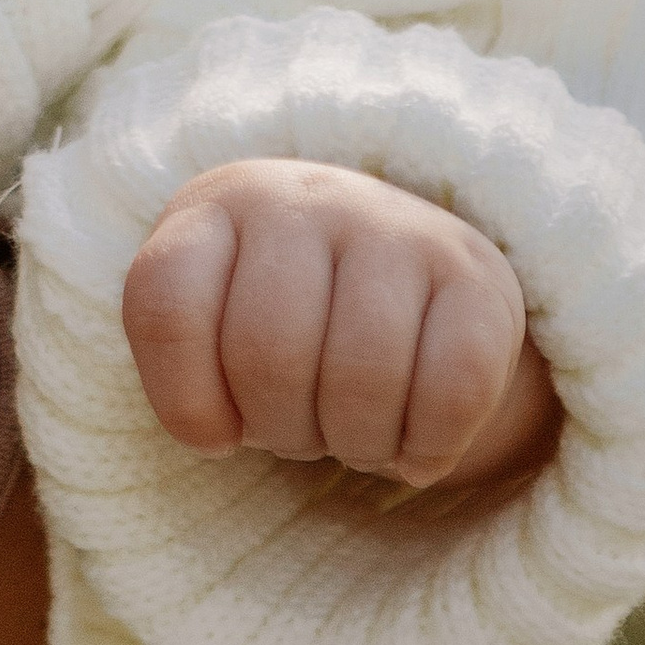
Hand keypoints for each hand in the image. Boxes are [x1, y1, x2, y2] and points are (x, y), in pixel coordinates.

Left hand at [122, 160, 562, 491]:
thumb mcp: (213, 321)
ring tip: (355, 433)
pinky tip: (414, 439)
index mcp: (220, 205)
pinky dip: (427, 446)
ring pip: (362, 376)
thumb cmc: (284, 313)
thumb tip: (215, 433)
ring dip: (355, 444)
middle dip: (281, 431)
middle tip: (301, 431)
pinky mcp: (479, 276)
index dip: (182, 398)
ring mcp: (397, 227)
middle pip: (267, 354)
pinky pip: (451, 391)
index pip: (164, 301)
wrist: (403, 269)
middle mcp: (305, 198)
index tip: (216, 429)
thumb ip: (182, 365)